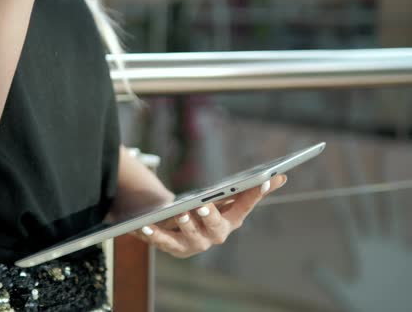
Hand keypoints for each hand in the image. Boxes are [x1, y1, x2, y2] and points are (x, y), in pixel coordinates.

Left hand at [131, 175, 286, 257]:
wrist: (179, 226)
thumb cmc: (208, 209)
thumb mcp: (227, 198)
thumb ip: (250, 190)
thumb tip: (280, 176)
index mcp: (231, 221)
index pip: (245, 206)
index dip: (255, 194)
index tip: (262, 180)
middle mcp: (214, 236)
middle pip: (215, 228)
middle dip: (210, 217)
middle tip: (203, 206)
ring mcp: (194, 244)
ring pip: (189, 237)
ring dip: (185, 225)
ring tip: (178, 213)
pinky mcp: (172, 247)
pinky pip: (162, 241)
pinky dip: (152, 234)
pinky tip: (144, 225)